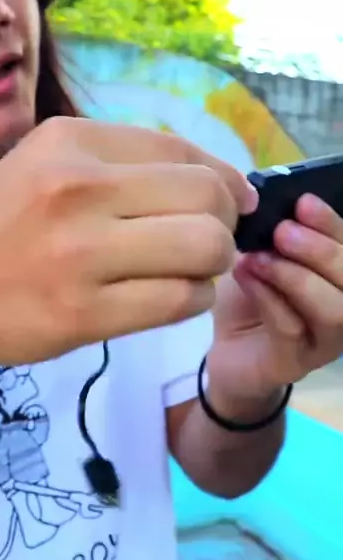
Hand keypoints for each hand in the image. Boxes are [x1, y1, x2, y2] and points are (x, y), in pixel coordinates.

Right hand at [0, 116, 255, 367]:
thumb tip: (217, 178)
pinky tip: (171, 296)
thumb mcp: (42, 166)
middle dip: (225, 221)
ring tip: (191, 270)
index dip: (225, 178)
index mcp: (68, 141)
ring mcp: (81, 252)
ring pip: (204, 247)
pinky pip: (180, 300)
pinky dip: (193, 299)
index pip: (182, 150)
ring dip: (214, 263)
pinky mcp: (85, 312)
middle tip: (210, 240)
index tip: (234, 200)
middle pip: (206, 196)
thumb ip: (120, 164)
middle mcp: (77, 187)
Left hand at [209, 194, 342, 407]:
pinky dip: (267, 297)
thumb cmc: (252, 297)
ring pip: (334, 310)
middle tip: (282, 231)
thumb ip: (275, 233)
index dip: (333, 225)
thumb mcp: (263, 256)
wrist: (227, 351)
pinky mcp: (296, 362)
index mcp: (339, 278)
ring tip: (258, 258)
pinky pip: (292, 329)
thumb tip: (268, 197)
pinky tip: (244, 276)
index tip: (303, 202)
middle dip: (320, 250)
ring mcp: (326, 341)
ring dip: (296, 277)